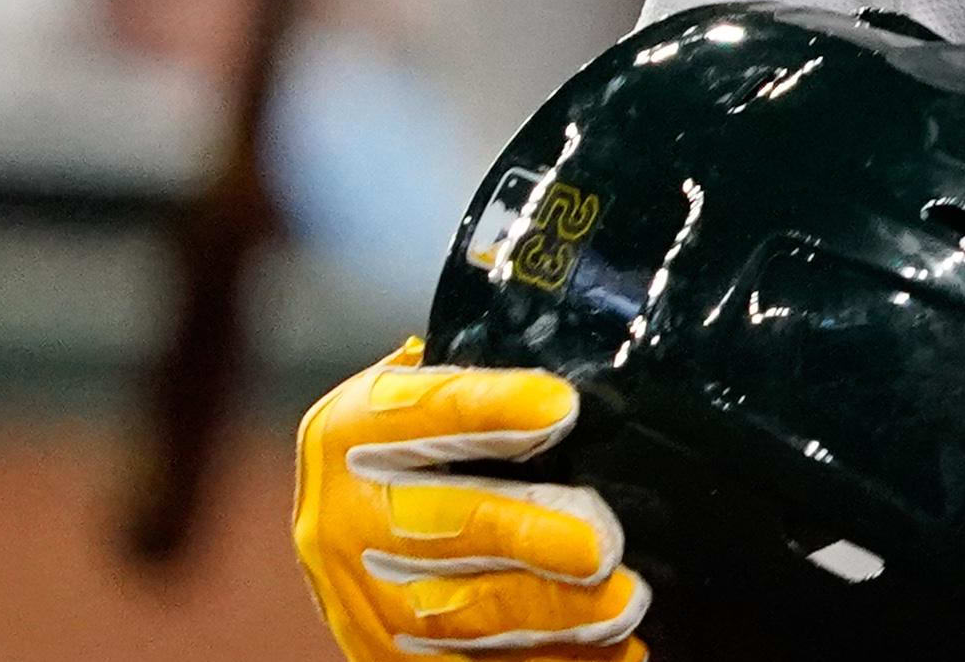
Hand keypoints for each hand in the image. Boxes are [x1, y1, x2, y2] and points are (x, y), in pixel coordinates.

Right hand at [292, 343, 650, 659]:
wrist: (361, 530)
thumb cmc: (425, 444)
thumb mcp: (428, 399)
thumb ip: (479, 374)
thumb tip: (583, 334)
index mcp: (349, 432)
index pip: (413, 412)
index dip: (485, 408)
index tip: (559, 406)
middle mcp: (341, 515)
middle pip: (435, 528)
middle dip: (522, 538)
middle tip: (599, 545)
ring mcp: (362, 593)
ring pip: (453, 613)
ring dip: (545, 614)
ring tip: (622, 605)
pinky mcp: (387, 654)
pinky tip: (612, 655)